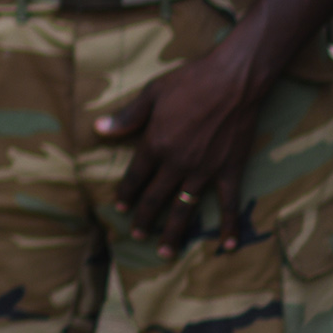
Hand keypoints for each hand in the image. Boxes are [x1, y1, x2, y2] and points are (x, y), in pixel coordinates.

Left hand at [93, 44, 274, 249]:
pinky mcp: (230, 170)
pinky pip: (229, 203)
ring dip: (174, 232)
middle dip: (144, 219)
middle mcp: (177, 163)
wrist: (234, 79)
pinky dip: (229, 225)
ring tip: (165, 252)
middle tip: (137, 235)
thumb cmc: (190, 81)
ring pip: (185, 208)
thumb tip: (98, 129)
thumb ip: (127, 116)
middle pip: (155, 198)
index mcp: (156, 144)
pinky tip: (228, 245)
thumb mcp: (152, 94)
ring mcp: (205, 170)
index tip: (119, 208)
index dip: (126, 194)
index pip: (135, 177)